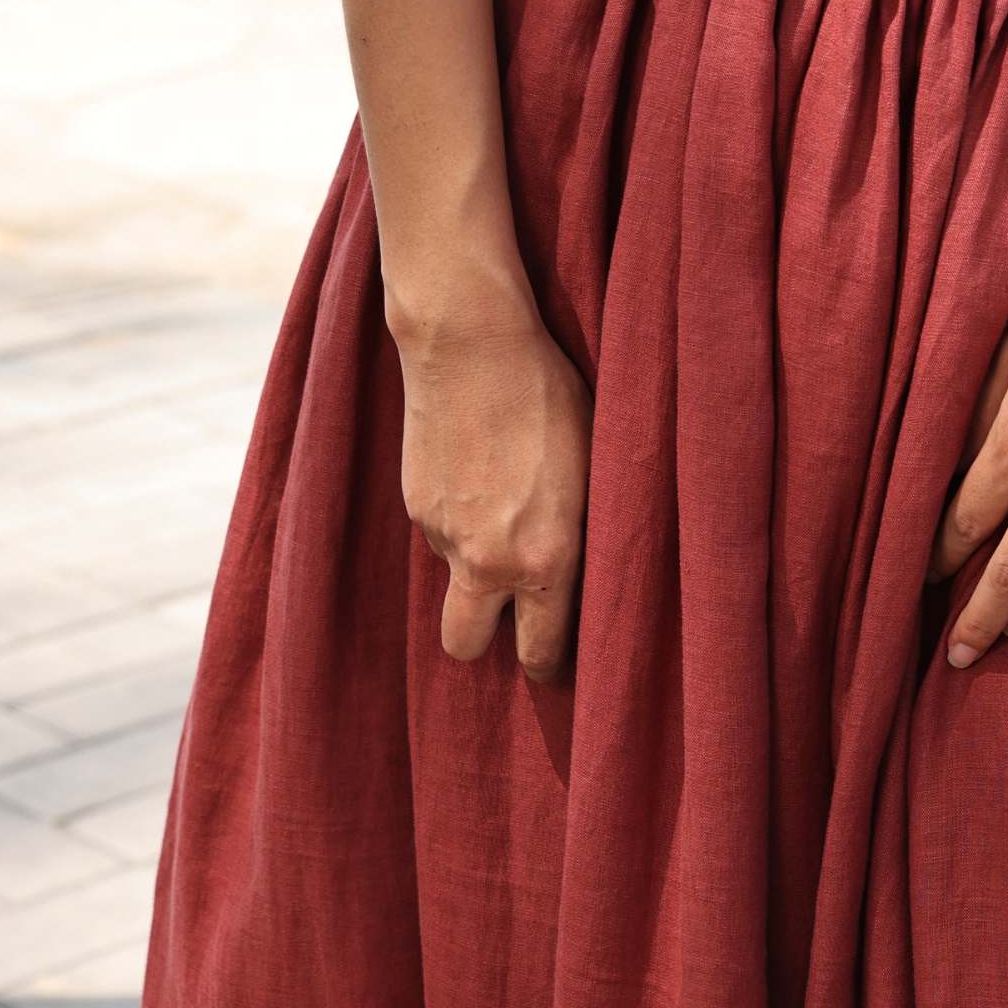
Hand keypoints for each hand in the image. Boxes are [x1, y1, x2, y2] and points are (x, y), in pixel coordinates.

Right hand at [396, 301, 592, 684]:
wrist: (470, 343)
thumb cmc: (548, 396)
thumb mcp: (594, 466)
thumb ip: (583, 533)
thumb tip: (584, 574)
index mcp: (544, 558)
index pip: (539, 650)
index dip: (548, 664)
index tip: (554, 659)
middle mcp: (486, 560)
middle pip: (467, 645)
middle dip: (488, 636)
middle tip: (515, 610)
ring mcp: (441, 534)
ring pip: (454, 578)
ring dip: (474, 564)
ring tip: (503, 506)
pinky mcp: (414, 504)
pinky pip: (439, 535)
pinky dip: (457, 522)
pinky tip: (478, 473)